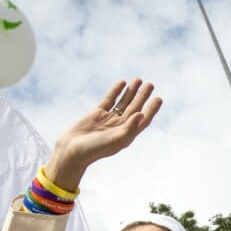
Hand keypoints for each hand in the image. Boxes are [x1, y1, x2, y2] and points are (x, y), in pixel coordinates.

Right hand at [44, 79, 161, 191]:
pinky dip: (116, 91)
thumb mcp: (114, 140)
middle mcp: (119, 127)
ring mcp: (108, 119)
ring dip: (131, 92)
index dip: (151, 110)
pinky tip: (122, 82)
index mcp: (126, 135)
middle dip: (142, 97)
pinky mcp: (97, 114)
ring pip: (123, 103)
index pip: (142, 120)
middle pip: (134, 109)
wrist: (72, 150)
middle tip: (150, 85)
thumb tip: (141, 114)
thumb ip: (129, 128)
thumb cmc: (94, 149)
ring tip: (139, 80)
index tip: (158, 99)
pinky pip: (109, 100)